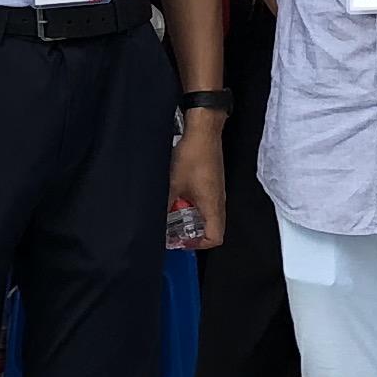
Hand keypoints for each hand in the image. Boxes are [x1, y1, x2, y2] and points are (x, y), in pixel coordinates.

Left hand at [169, 114, 225, 249]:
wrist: (204, 131)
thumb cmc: (192, 157)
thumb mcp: (173, 184)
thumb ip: (166, 204)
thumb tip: (156, 218)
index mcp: (213, 206)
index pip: (215, 238)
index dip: (198, 244)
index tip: (181, 239)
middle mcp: (219, 201)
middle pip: (213, 229)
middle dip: (194, 233)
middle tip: (175, 229)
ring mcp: (218, 191)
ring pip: (210, 215)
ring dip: (193, 217)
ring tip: (175, 212)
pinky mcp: (214, 182)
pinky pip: (208, 203)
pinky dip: (195, 205)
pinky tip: (180, 196)